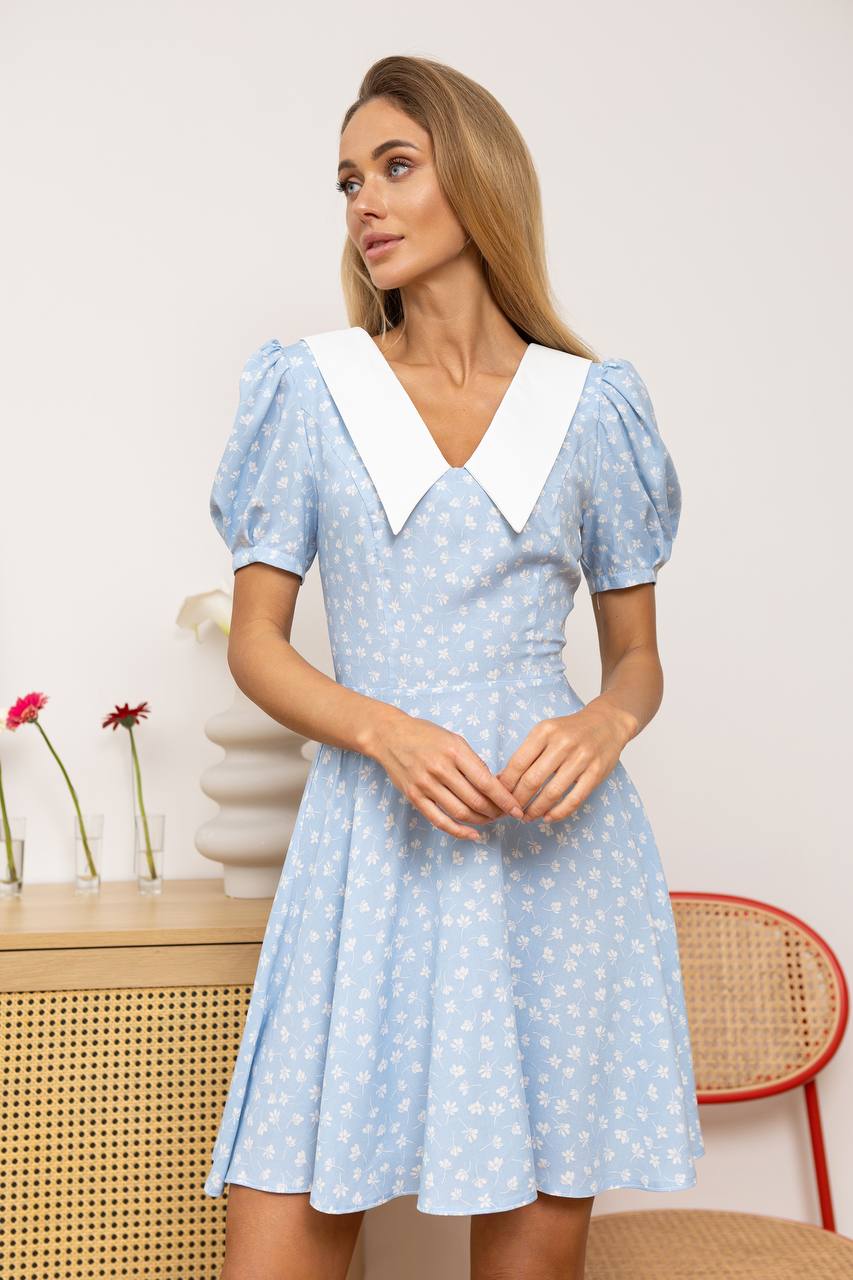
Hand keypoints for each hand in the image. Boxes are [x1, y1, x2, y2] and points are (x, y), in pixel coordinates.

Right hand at [368, 711, 524, 840]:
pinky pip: (439, 821)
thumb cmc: (425, 735)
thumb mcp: (454, 739)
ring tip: (491, 820)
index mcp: (455, 751)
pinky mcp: (414, 797)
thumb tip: (494, 786)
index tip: (518, 809)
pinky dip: (459, 831)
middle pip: (476, 801)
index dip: (505, 799)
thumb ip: (473, 762)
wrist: (389, 735)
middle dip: (496, 812)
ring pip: (460, 813)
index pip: (486, 782)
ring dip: (481, 821)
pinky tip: (473, 834)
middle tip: (505, 815)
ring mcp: (426, 784)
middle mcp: (441, 769)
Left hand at [496, 700, 637, 823]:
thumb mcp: (546, 731)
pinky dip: (558, 813)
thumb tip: (501, 779)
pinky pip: (574, 799)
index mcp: (544, 731)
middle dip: (518, 801)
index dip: (506, 785)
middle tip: (511, 811)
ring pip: (552, 792)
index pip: (518, 763)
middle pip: (532, 780)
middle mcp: (562, 743)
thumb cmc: (570, 730)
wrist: (607, 723)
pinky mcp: (596, 772)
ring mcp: (581, 758)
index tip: (499, 797)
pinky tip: (548, 817)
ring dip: (536, 810)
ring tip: (527, 817)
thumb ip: (527, 753)